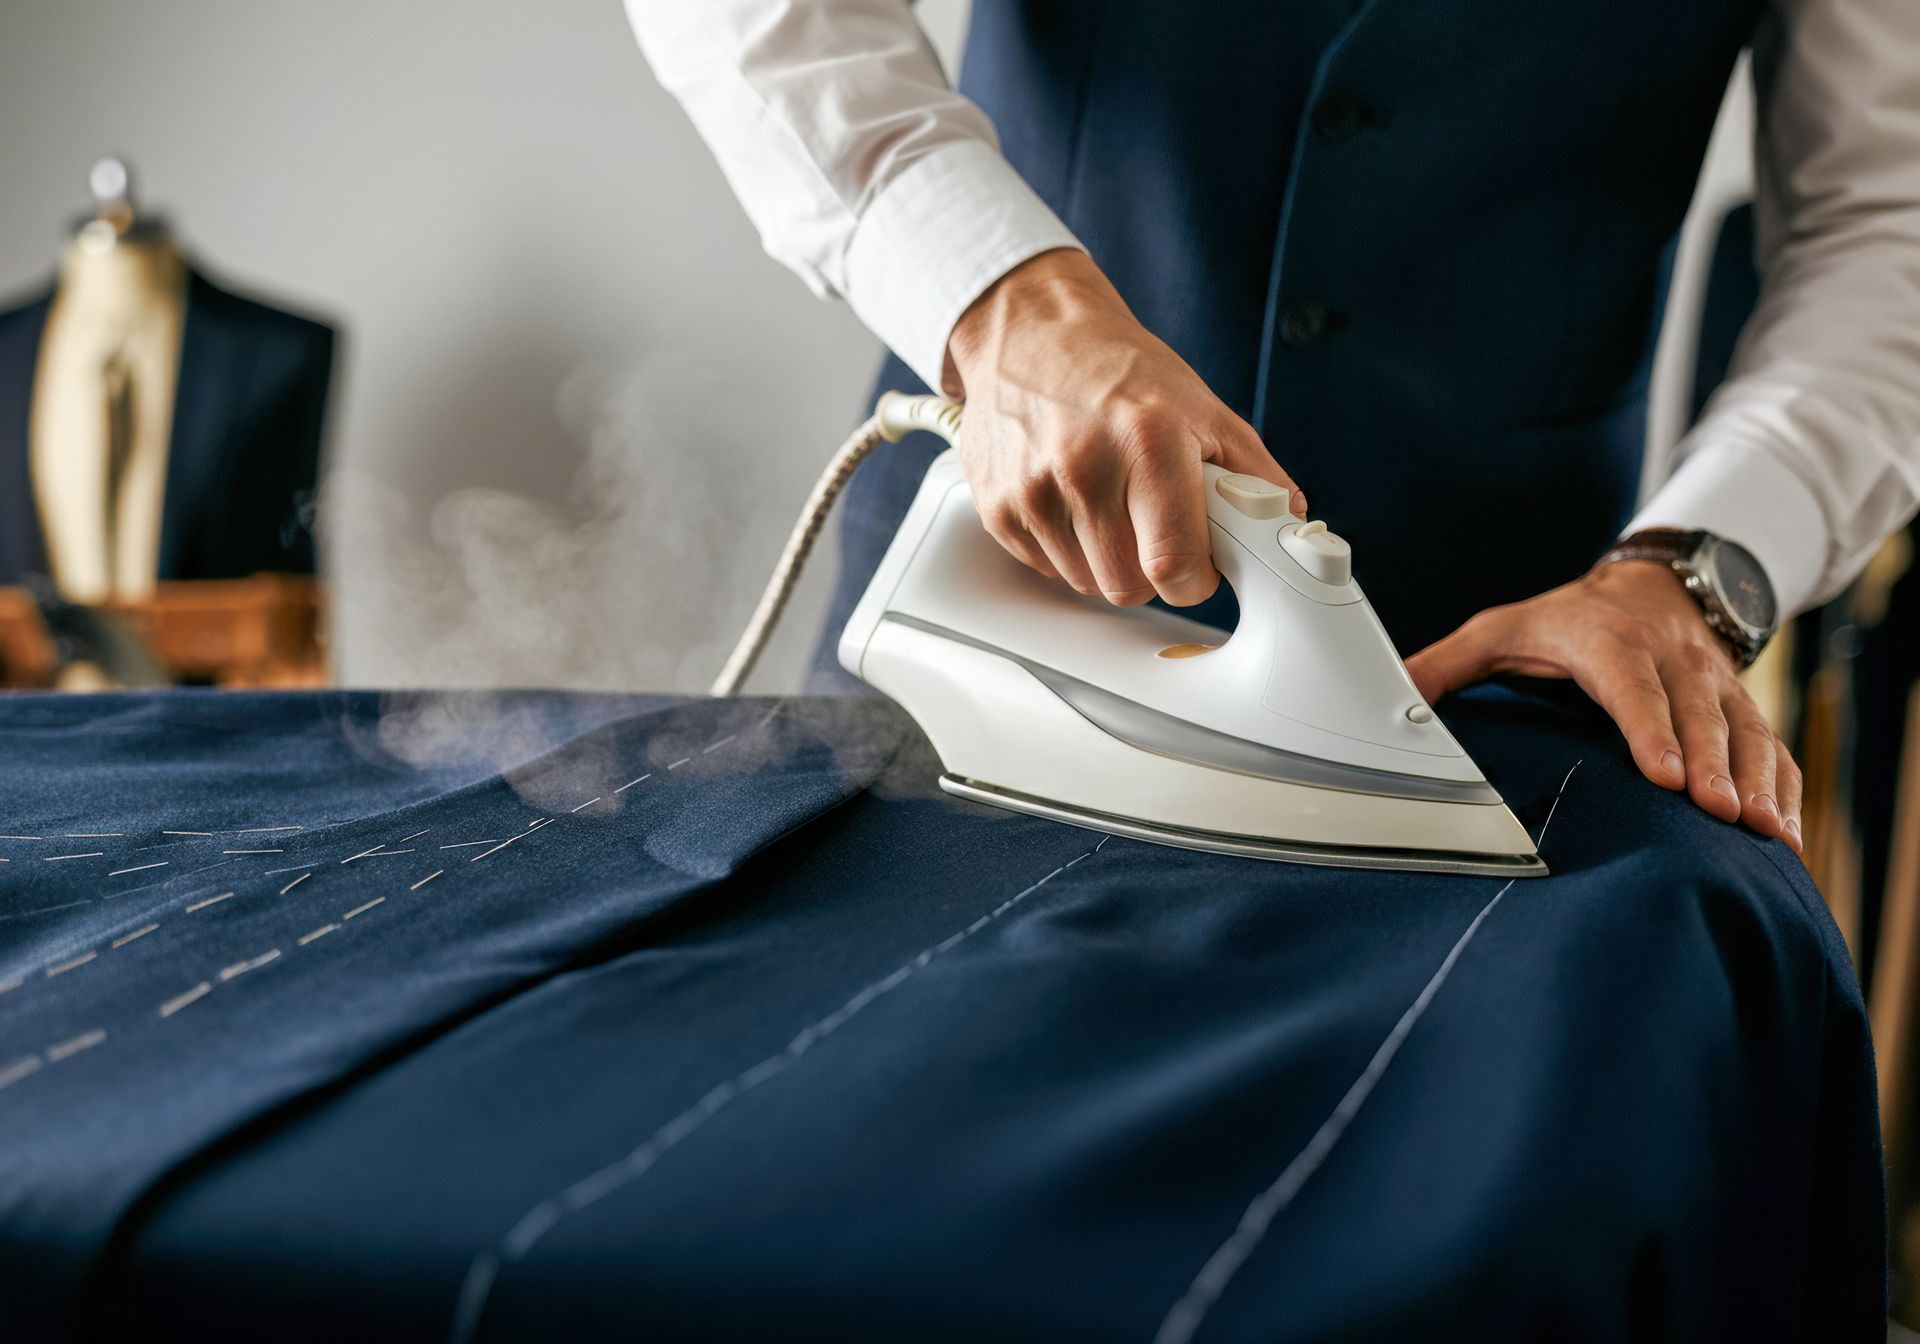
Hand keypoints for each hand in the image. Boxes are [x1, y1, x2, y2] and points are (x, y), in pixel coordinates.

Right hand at [944, 249, 1301, 606]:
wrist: (1033, 333)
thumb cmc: (1121, 371)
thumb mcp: (1203, 408)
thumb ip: (1254, 473)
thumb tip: (1287, 525)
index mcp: (1148, 441)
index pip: (1175, 565)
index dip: (1194, 579)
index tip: (1198, 565)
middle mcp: (1084, 467)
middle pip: (1127, 587)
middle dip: (1150, 570)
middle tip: (1152, 527)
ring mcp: (1032, 489)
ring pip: (1085, 583)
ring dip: (1105, 561)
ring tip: (1109, 504)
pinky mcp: (996, 505)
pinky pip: (1045, 567)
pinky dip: (1064, 548)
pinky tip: (1070, 501)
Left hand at [1406, 561, 1802, 852]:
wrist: (1652, 586)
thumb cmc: (1566, 621)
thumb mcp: (1500, 630)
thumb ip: (1444, 666)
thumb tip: (1387, 698)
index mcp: (1609, 644)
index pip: (1631, 687)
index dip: (1650, 728)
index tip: (1664, 773)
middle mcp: (1672, 662)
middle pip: (1697, 715)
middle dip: (1712, 765)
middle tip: (1720, 813)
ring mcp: (1714, 685)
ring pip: (1745, 732)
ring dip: (1757, 781)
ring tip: (1763, 833)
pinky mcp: (1741, 707)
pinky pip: (1772, 747)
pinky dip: (1784, 787)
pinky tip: (1786, 831)